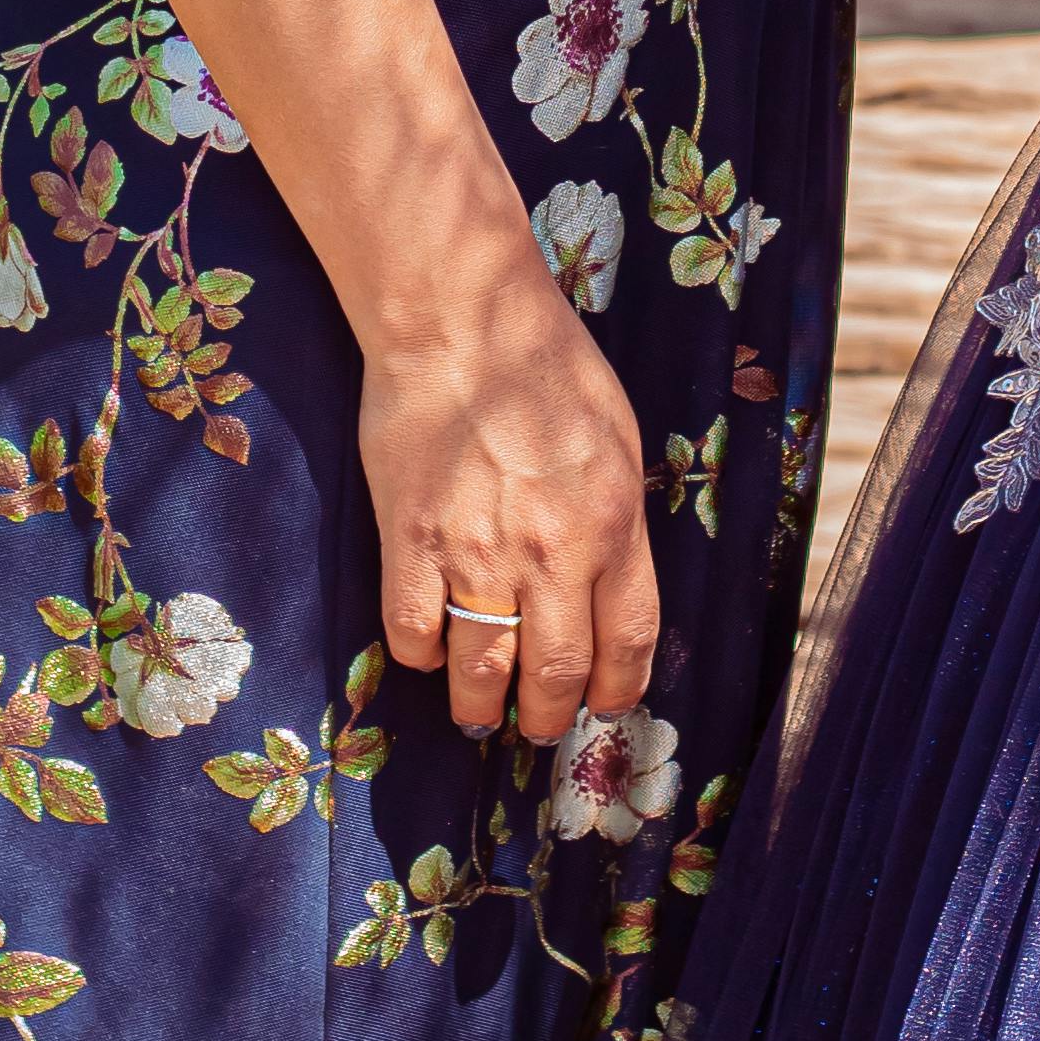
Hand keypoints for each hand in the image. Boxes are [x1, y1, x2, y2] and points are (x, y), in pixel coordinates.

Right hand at [363, 240, 658, 744]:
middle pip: (555, 674)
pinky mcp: (412, 544)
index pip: (627, 643)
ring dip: (481, 705)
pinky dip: (423, 656)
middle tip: (535, 722)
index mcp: (614, 522)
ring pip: (482, 673)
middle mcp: (552, 550)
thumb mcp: (616, 438)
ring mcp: (478, 552)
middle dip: (546, 715)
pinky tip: (430, 645)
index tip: (602, 706)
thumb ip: (617, 519)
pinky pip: (414, 636)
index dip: (616, 691)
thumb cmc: (545, 364)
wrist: (459, 319)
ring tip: (479, 709)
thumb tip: (610, 588)